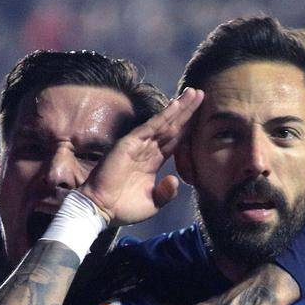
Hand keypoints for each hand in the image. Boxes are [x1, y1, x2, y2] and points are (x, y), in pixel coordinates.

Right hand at [79, 88, 203, 226]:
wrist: (102, 210)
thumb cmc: (124, 209)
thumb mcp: (152, 203)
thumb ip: (166, 193)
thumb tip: (175, 180)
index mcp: (153, 162)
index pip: (174, 141)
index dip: (187, 128)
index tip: (201, 114)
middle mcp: (147, 150)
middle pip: (171, 127)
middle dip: (186, 111)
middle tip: (200, 94)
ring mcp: (138, 145)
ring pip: (163, 123)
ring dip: (179, 108)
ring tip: (193, 93)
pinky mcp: (129, 143)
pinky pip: (150, 127)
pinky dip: (163, 116)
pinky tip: (175, 105)